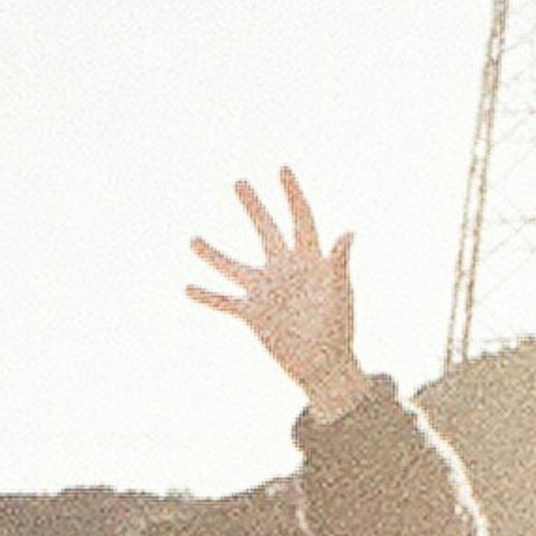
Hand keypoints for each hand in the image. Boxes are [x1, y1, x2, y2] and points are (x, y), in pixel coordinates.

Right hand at [185, 168, 366, 422]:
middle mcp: (285, 270)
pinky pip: (225, 302)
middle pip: (266, 230)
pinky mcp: (253, 314)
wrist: (324, 366)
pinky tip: (187, 287)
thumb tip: (348, 232)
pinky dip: (206, 295)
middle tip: (239, 182)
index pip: (300, 219)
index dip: (292, 194)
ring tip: (193, 239)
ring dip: (213, 254)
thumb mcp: (339, 294)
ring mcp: (266, 291)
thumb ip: (339, 263)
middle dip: (254, 206)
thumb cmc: (339, 330)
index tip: (282, 169)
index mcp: (309, 260)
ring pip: (234, 267)